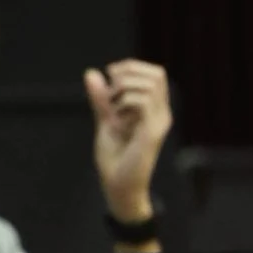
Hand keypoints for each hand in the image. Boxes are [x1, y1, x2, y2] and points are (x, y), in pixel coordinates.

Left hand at [84, 59, 172, 221]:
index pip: (155, 73)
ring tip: (112, 108)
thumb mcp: (105, 121)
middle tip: (110, 92)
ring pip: (151, 85)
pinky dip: (125, 102)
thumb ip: (101, 99)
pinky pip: (144, 102)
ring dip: (125, 88)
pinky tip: (116, 117)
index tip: (110, 74)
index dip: (131, 66)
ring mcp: (159, 123)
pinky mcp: (152, 133)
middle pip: (157, 74)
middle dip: (128, 73)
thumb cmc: (116, 158)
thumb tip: (91, 73)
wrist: (118, 186)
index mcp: (154, 109)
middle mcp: (161, 114)